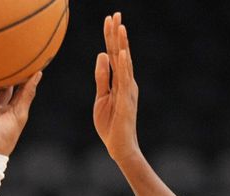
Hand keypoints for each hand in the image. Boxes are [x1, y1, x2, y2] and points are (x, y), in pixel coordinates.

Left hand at [93, 13, 140, 164]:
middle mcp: (127, 83)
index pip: (114, 55)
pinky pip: (124, 82)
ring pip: (125, 64)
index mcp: (120, 82)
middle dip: (118, 34)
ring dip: (122, 45)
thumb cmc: (110, 124)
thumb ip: (102, 77)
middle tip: (116, 14)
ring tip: (121, 27)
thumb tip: (101, 55)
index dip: (111, 37)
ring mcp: (128, 92)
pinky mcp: (125, 102)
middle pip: (121, 54)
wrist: (119, 147)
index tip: (109, 18)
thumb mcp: (101, 97)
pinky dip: (123, 66)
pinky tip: (122, 53)